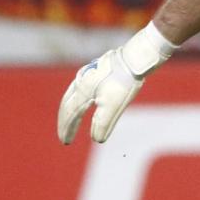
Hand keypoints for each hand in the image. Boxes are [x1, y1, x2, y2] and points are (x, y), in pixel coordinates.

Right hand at [57, 23, 175, 143]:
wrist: (135, 57)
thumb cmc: (124, 81)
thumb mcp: (114, 106)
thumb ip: (103, 123)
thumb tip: (97, 139)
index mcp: (82, 91)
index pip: (70, 114)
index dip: (67, 128)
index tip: (65, 141)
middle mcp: (81, 82)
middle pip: (67, 104)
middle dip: (65, 120)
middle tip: (64, 134)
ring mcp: (88, 74)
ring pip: (73, 94)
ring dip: (70, 109)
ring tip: (70, 118)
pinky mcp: (97, 69)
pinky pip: (81, 87)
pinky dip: (78, 98)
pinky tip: (86, 98)